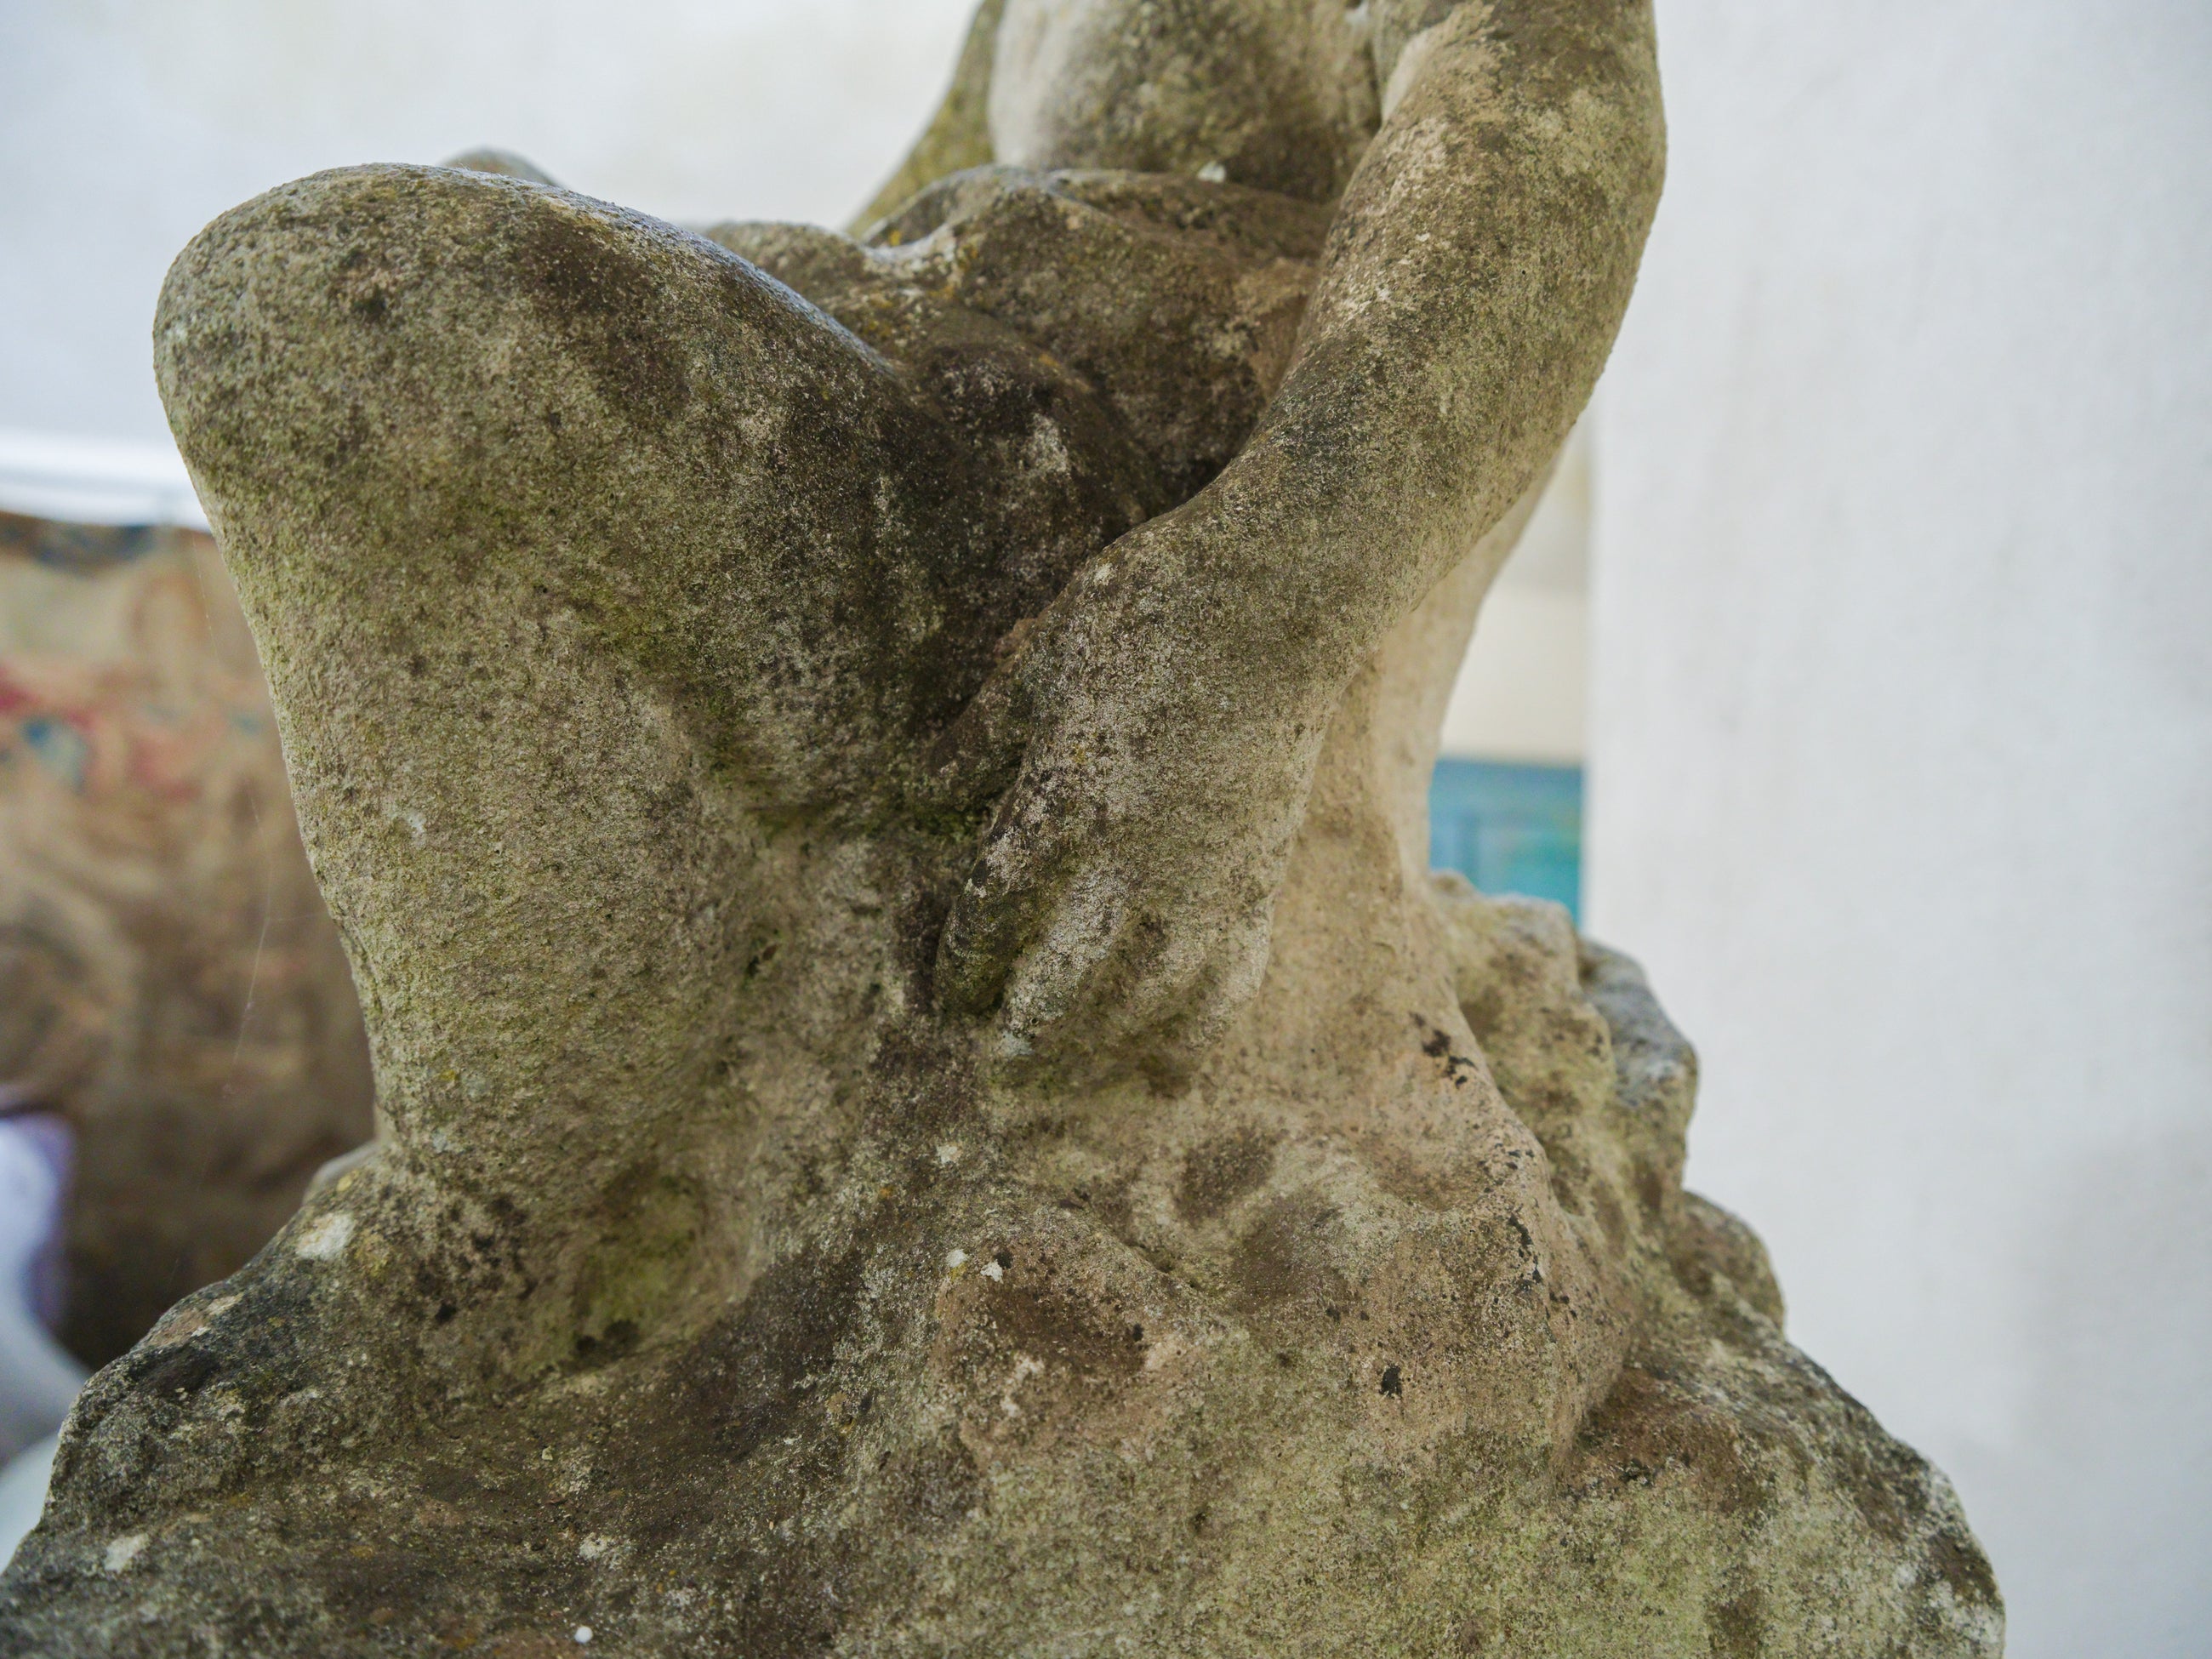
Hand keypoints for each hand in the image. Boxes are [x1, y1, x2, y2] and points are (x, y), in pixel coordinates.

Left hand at [931, 509, 1328, 1088]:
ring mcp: (1202, 882)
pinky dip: (1191, 1030)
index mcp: (1061, 808)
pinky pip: (1225, 983)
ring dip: (1100, 1052)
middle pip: (1065, 993)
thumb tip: (918, 791)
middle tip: (993, 1069)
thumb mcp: (1037, 662)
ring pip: (1146, 1007)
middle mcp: (1130, 866)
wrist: (1278, 597)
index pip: (991, 921)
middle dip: (1023, 1039)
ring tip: (1067, 1078)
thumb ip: (978, 738)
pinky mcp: (1256, 879)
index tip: (938, 995)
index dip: (959, 969)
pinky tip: (1170, 1057)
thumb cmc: (1146, 611)